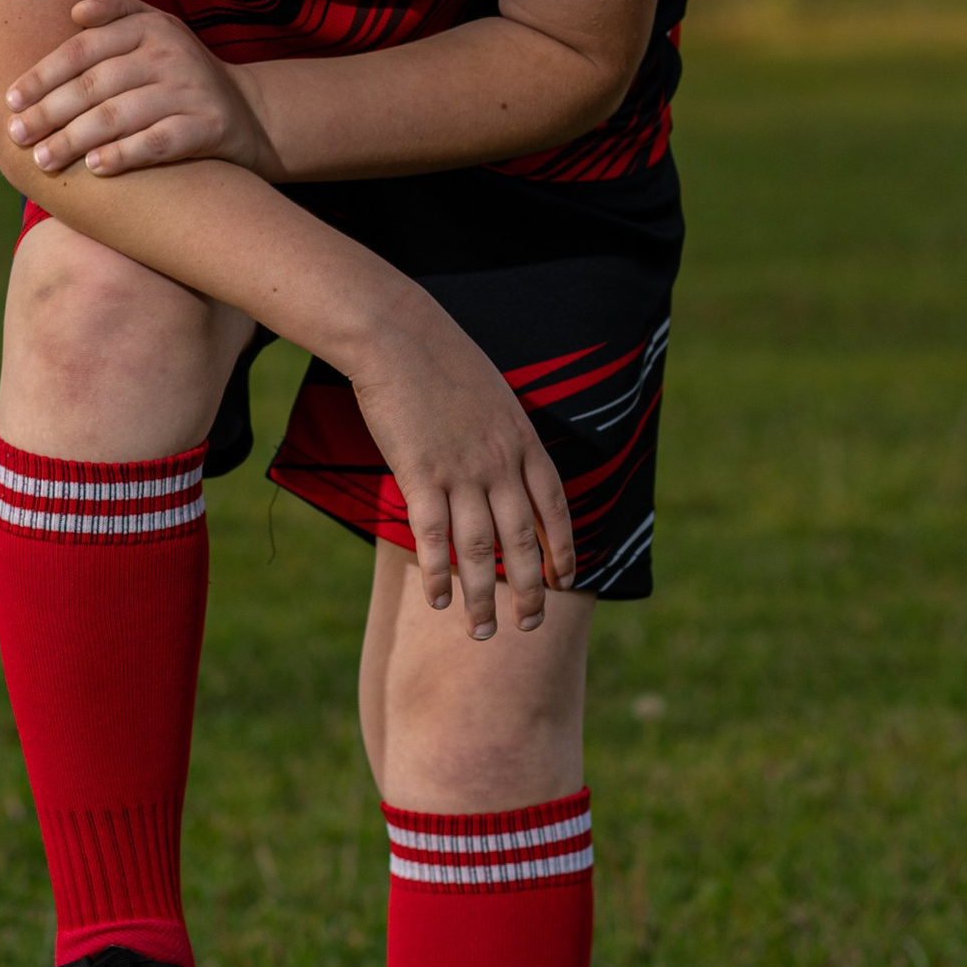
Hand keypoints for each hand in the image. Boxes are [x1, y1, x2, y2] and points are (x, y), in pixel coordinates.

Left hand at [5, 0, 281, 182]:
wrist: (248, 111)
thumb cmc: (179, 74)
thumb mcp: (155, 30)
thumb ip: (114, 12)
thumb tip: (74, 10)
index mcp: (149, 26)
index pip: (83, 50)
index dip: (42, 76)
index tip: (11, 101)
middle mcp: (169, 54)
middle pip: (95, 85)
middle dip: (49, 112)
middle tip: (17, 136)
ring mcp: (190, 90)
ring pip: (120, 115)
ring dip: (75, 139)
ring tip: (43, 159)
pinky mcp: (208, 126)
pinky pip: (158, 142)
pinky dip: (124, 154)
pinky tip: (95, 168)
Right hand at [345, 305, 577, 636]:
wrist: (398, 333)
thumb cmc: (439, 359)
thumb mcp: (492, 394)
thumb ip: (503, 434)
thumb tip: (506, 463)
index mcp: (523, 440)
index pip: (555, 506)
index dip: (564, 548)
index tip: (568, 580)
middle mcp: (500, 461)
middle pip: (524, 540)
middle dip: (531, 590)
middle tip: (530, 626)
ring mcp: (462, 470)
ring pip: (480, 549)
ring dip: (482, 597)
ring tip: (483, 633)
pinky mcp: (420, 474)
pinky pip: (434, 536)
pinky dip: (437, 573)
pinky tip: (437, 600)